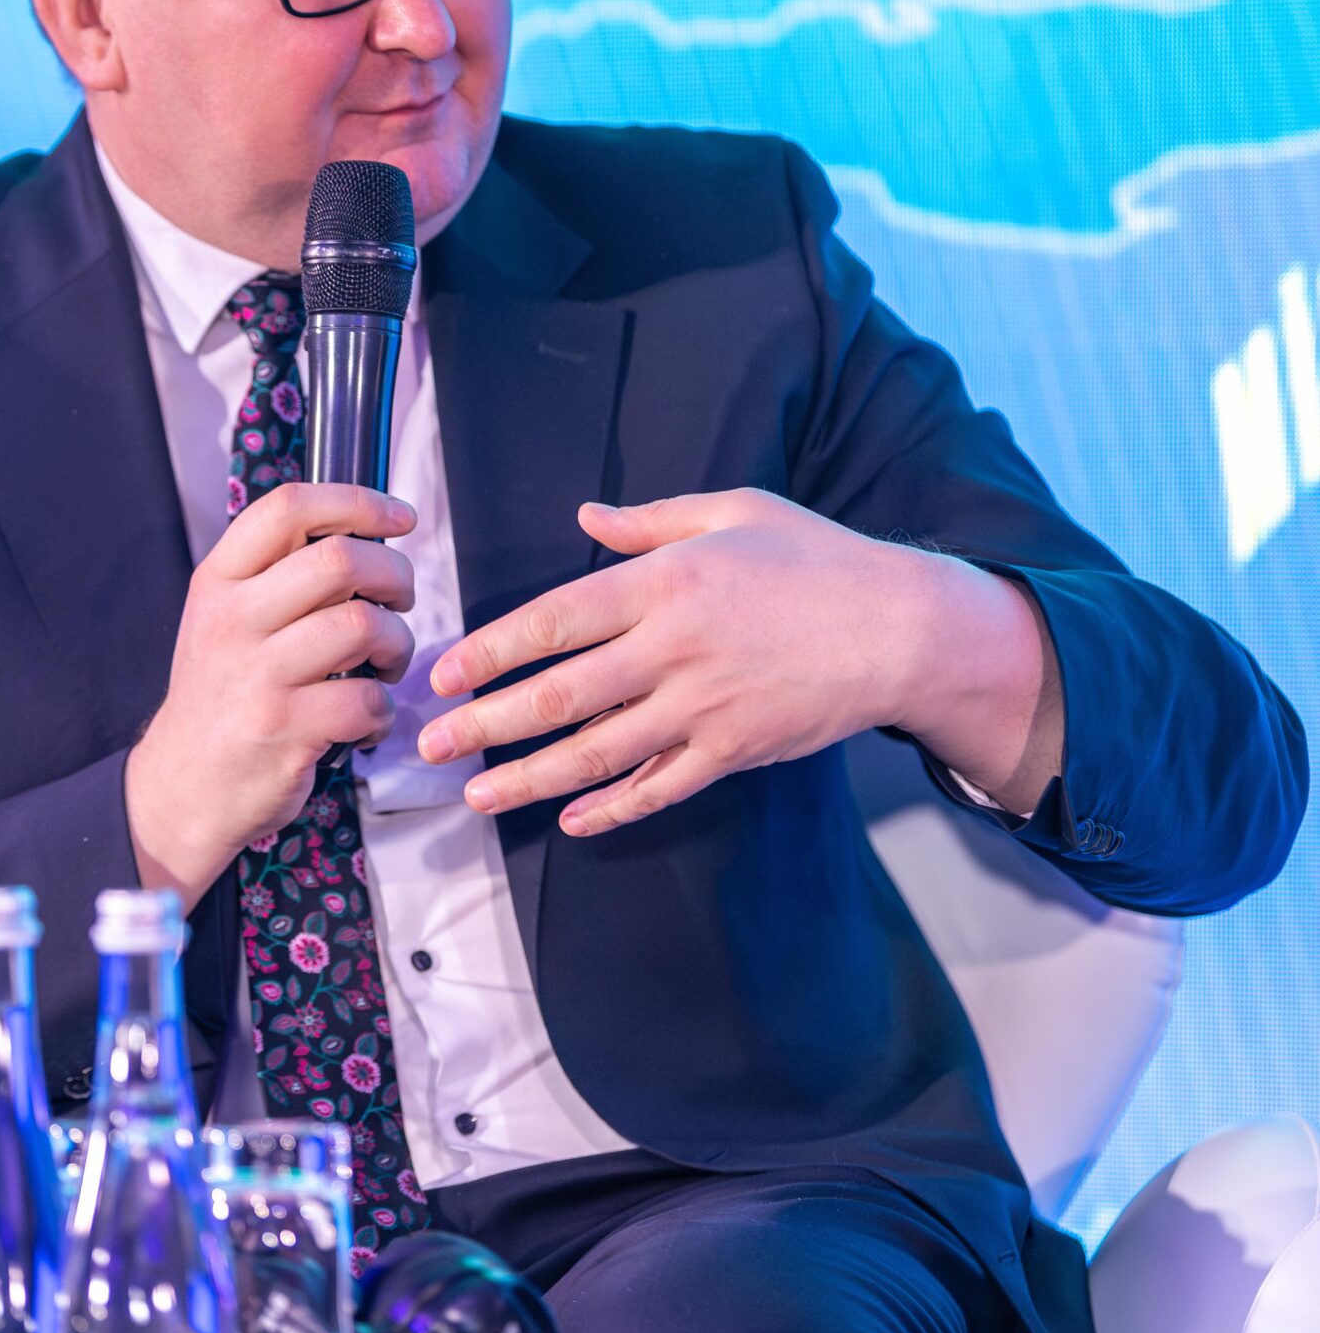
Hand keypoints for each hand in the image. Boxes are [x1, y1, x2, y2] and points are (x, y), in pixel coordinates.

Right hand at [124, 482, 415, 904]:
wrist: (180, 788)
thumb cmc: (220, 698)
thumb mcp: (223, 621)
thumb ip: (276, 577)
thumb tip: (362, 536)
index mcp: (219, 582)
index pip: (288, 508)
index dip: (356, 502)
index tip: (399, 518)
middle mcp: (233, 619)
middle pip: (340, 560)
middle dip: (395, 576)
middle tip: (398, 603)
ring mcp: (257, 675)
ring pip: (363, 626)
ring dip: (396, 645)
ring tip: (384, 665)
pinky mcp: (283, 728)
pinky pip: (367, 699)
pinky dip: (384, 710)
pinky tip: (367, 720)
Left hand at [416, 490, 1052, 834]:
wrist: (903, 629)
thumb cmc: (817, 559)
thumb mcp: (735, 511)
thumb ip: (651, 520)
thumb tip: (584, 516)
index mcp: (667, 583)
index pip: (556, 620)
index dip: (493, 650)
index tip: (445, 671)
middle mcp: (675, 650)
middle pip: (561, 696)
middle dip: (486, 723)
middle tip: (429, 742)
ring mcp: (704, 709)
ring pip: (599, 753)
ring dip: (530, 777)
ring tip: (475, 794)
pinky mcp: (734, 751)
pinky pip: (660, 788)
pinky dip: (613, 809)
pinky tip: (571, 820)